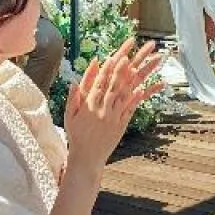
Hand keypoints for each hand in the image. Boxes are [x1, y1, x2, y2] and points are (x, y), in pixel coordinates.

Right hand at [64, 40, 163, 174]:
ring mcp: (113, 116)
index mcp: (89, 104)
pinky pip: (130, 109)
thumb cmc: (76, 135)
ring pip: (125, 94)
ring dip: (136, 79)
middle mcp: (102, 109)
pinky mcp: (121, 124)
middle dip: (125, 68)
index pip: (100, 83)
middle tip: (132, 56)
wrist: (86, 158)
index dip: (109, 69)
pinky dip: (136, 99)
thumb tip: (74, 80)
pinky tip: (144, 88)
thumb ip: (75, 97)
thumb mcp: (70, 115)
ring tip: (144, 66)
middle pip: (115, 84)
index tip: (117, 56)